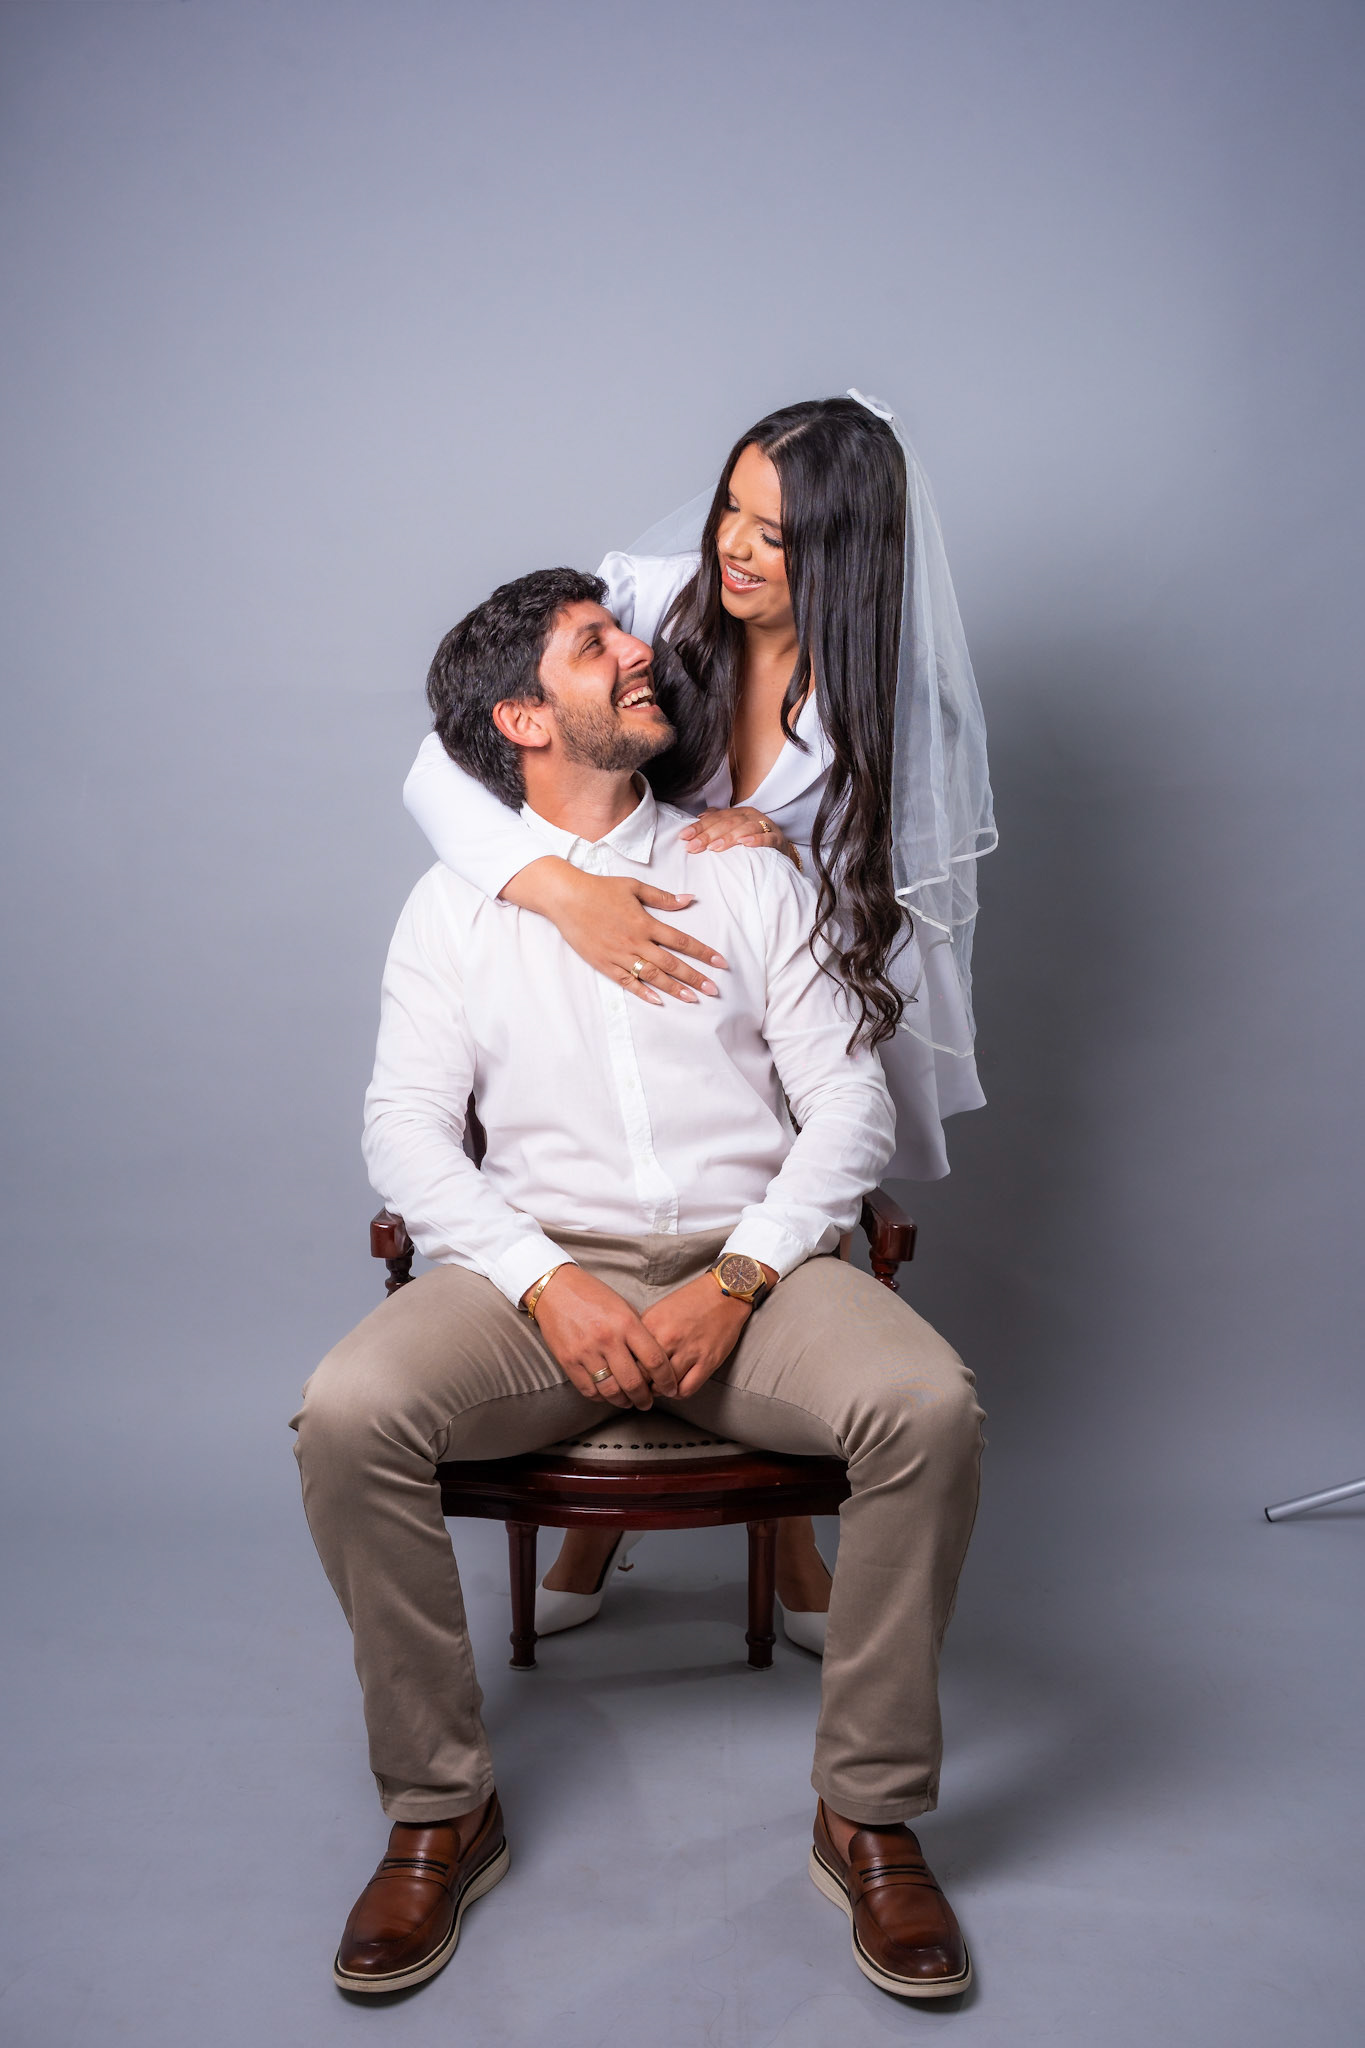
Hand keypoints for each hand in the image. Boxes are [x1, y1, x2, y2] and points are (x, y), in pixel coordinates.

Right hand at [503, 858, 726, 1005]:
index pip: (681, 941)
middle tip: (713, 990)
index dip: (703, 952)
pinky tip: (658, 1000)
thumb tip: (689, 900)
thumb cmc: (599, 889)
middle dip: (695, 977)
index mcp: (645, 923)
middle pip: (671, 963)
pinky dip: (642, 991)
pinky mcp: (604, 963)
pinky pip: (627, 981)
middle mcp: (635, 942)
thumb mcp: (634, 887)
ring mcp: (619, 955)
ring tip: (692, 999)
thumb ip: (662, 897)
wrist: (565, 897)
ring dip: (674, 988)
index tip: (721, 962)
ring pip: (652, 975)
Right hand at [529, 1266, 678, 1407]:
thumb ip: (638, 1331)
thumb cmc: (592, 1294)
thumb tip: (652, 1359)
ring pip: (611, 1391)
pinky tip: (606, 1395)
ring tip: (628, 1402)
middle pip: (633, 1382)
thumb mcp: (622, 1306)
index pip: (654, 1360)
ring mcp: (586, 1351)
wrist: (555, 1289)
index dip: (666, 1380)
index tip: (670, 1388)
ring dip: (623, 1401)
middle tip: (648, 1403)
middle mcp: (608, 1339)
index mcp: (626, 1323)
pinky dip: (600, 1397)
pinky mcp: (568, 1360)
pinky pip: (588, 1389)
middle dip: (644, 1399)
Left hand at [641, 1265, 776, 1398]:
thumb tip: (631, 1352)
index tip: (628, 1374)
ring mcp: (689, 1351)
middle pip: (644, 1375)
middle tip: (640, 1388)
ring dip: (660, 1390)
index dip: (626, 1369)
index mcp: (653, 1324)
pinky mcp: (708, 1361)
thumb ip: (644, 1331)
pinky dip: (678, 1393)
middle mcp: (669, 1338)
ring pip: (664, 1386)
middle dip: (641, 1384)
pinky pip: (687, 1389)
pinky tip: (676, 1388)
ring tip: (659, 1388)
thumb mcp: (659, 1309)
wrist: (724, 1294)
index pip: (629, 1357)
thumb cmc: (691, 1300)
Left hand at [680, 808, 799, 867]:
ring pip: (745, 828)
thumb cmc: (755, 839)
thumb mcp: (736, 829)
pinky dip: (756, 840)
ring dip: (729, 837)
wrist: (782, 850)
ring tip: (715, 847)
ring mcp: (765, 826)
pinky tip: (746, 844)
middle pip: (727, 823)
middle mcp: (751, 816)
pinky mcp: (777, 838)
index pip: (715, 818)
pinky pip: (767, 838)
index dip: (699, 827)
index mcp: (739, 813)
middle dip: (708, 835)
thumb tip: (699, 817)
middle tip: (693, 847)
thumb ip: (719, 821)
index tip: (684, 837)